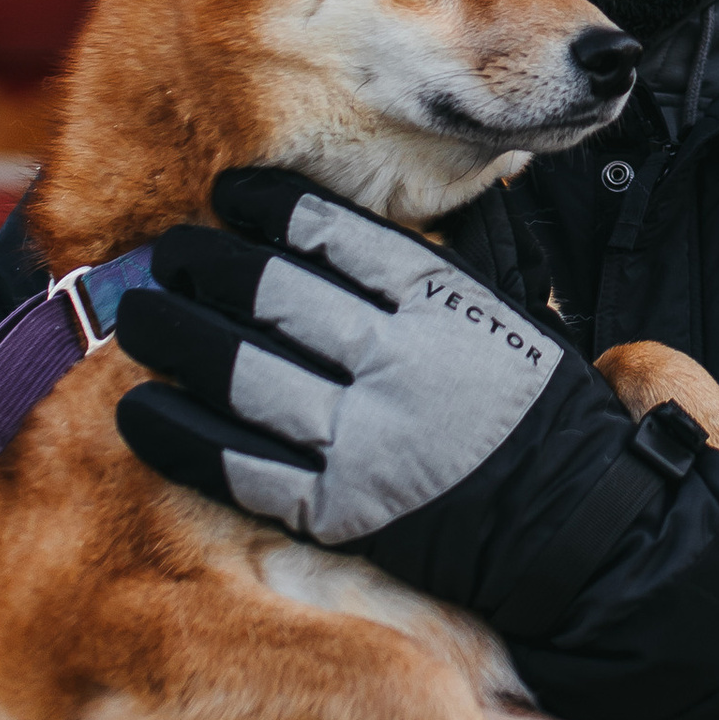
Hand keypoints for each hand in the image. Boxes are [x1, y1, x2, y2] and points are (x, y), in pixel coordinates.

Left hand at [115, 173, 622, 549]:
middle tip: (170, 252)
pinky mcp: (339, 509)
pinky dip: (180, 435)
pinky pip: (237, 465)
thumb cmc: (543, 412)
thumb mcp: (513, 312)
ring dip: (175, 337)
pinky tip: (139, 409)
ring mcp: (363, 437)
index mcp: (441, 301)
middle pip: (270, 294)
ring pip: (240, 373)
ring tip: (140, 314)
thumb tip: (405, 203)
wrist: (579, 525)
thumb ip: (449, 263)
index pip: (331, 233)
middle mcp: (394, 360)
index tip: (232, 194)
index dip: (267, 207)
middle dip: (204, 264)